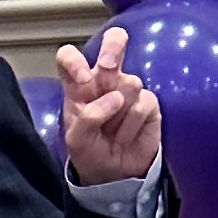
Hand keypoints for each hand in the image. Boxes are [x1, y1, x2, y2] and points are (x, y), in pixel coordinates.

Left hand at [54, 25, 162, 186]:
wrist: (114, 174)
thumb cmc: (90, 152)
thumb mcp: (77, 139)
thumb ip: (88, 116)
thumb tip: (115, 97)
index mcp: (78, 86)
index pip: (70, 58)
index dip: (74, 60)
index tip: (82, 80)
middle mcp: (104, 81)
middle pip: (112, 44)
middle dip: (113, 47)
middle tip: (108, 65)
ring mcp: (127, 89)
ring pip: (130, 82)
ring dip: (119, 112)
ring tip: (112, 131)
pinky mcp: (148, 102)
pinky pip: (143, 103)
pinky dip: (133, 124)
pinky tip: (126, 136)